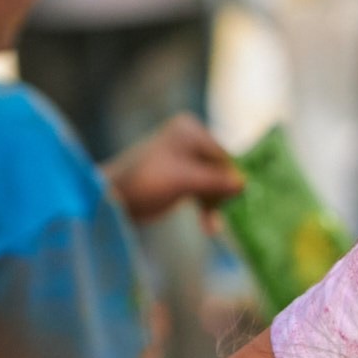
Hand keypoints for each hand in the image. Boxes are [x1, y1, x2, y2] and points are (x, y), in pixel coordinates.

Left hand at [109, 115, 243, 226]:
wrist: (113, 200)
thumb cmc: (145, 182)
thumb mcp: (184, 180)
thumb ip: (215, 181)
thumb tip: (244, 182)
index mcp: (188, 130)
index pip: (221, 154)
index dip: (230, 178)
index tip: (241, 199)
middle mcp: (188, 140)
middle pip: (218, 170)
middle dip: (220, 195)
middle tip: (224, 216)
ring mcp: (184, 160)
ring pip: (212, 184)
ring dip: (213, 206)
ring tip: (213, 227)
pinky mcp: (180, 179)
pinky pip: (201, 192)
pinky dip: (205, 208)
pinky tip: (210, 226)